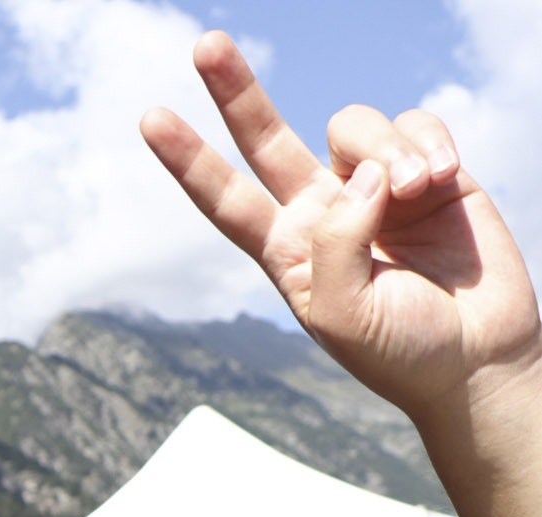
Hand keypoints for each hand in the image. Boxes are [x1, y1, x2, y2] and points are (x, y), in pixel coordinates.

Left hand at [142, 33, 541, 429]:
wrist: (476, 358)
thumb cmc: (401, 352)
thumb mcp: (342, 316)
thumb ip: (335, 243)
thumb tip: (360, 174)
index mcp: (289, 252)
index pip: (229, 201)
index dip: (191, 161)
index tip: (151, 119)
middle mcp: (324, 212)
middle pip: (267, 140)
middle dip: (237, 93)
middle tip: (205, 46)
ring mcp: (374, 187)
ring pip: (353, 126)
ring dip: (384, 150)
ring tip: (413, 193)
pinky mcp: (429, 169)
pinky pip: (414, 123)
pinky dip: (426, 144)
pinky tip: (440, 179)